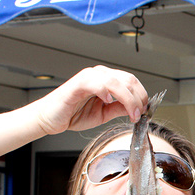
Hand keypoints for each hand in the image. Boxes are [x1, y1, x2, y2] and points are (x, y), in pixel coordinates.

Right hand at [31, 65, 149, 136]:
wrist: (49, 119)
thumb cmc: (73, 114)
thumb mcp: (104, 114)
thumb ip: (119, 108)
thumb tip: (138, 108)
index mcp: (107, 80)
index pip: (132, 82)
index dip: (142, 97)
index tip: (145, 113)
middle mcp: (99, 75)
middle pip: (128, 80)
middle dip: (138, 99)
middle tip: (139, 115)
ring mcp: (88, 77)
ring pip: (116, 81)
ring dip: (128, 99)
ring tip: (131, 114)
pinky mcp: (77, 83)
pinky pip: (96, 82)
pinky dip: (106, 91)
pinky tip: (107, 101)